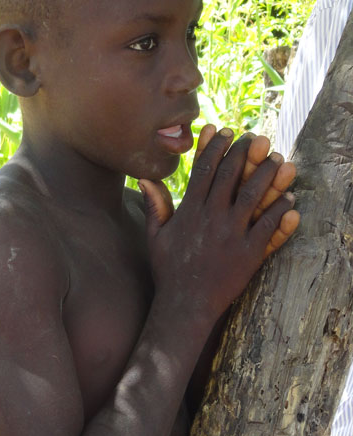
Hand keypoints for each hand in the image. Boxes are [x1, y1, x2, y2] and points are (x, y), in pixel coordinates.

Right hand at [141, 125, 299, 259]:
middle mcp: (211, 218)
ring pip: (253, 195)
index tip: (226, 131)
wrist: (185, 304)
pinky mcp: (249, 252)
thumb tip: (145, 179)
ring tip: (278, 160)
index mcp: (189, 211)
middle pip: (230, 175)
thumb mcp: (155, 236)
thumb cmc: (168, 271)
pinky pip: (268, 224)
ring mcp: (231, 234)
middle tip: (256, 138)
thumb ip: (154, 205)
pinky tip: (290, 198)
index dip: (216, 146)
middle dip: (244, 152)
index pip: (204, 169)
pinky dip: (281, 210)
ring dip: (267, 174)